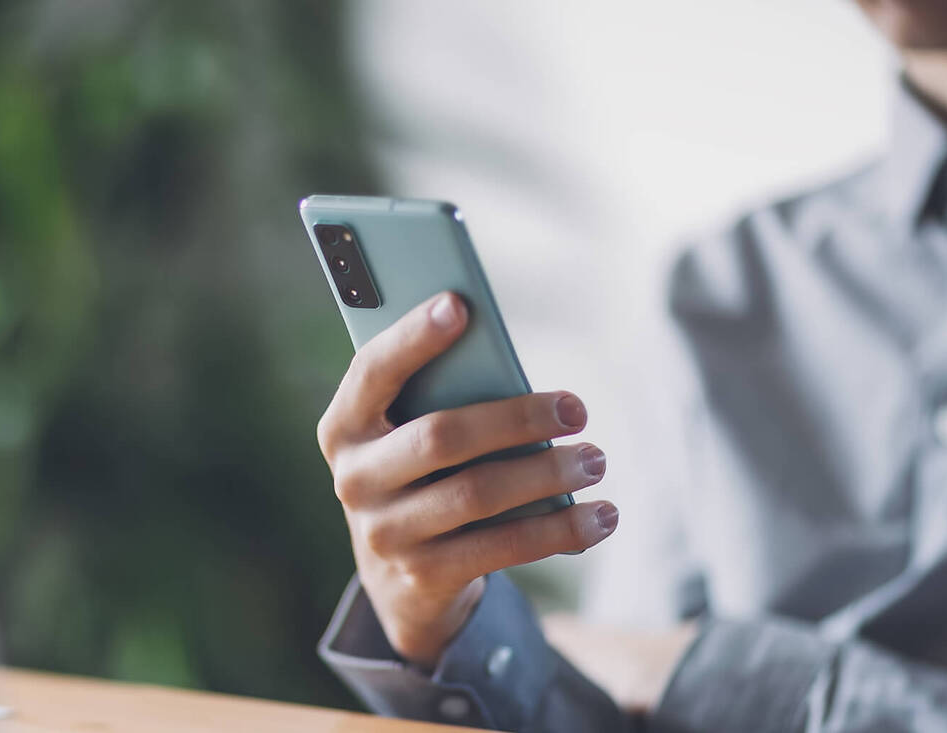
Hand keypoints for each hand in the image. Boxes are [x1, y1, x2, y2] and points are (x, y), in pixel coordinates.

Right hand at [317, 292, 617, 667]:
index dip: (413, 337)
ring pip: (477, 494)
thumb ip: (441, 397)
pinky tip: (601, 516)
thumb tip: (509, 368)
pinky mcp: (425, 576)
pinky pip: (501, 548)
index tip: (460, 304)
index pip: (373, 370)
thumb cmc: (422, 474)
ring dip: (547, 474)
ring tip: (596, 459)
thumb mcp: (412, 433)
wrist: (401, 578)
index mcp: (345, 426)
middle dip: (517, 419)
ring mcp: (386, 534)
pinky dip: (559, 529)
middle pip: (441, 437)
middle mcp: (354, 480)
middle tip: (577, 409)